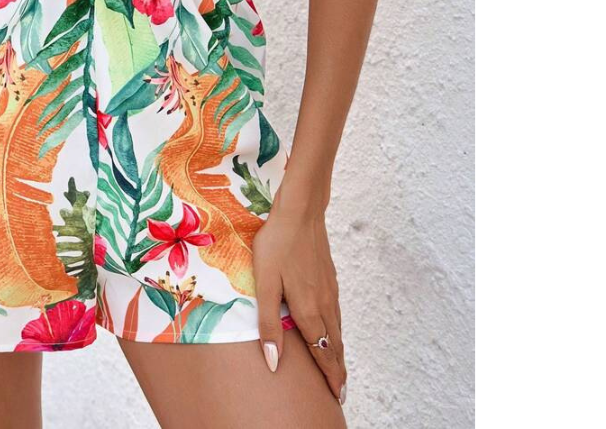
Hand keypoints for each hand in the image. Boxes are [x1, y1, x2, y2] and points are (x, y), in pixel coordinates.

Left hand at [253, 203, 346, 404]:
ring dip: (338, 352)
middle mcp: (324, 304)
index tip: (336, 394)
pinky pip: (337, 313)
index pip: (322, 353)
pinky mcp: (330, 278)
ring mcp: (330, 290)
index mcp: (308, 310)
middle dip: (337, 370)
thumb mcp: (265, 283)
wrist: (300, 211)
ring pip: (338, 329)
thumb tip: (274, 361)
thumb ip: (268, 322)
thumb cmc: (277, 245)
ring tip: (338, 367)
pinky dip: (338, 331)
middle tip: (340, 390)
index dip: (329, 375)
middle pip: (335, 345)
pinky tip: (333, 329)